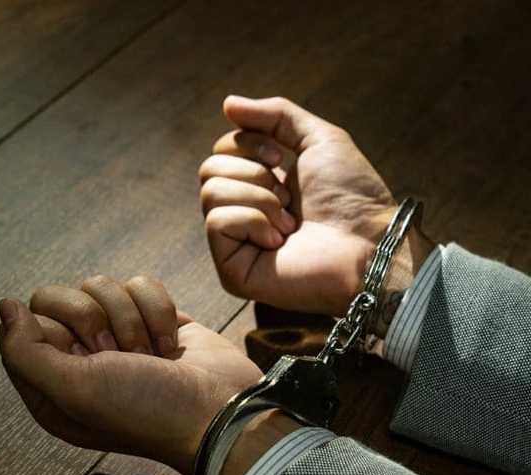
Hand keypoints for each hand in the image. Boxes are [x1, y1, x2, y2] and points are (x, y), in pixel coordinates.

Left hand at [0, 275, 264, 474]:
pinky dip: (159, 311)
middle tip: (119, 355)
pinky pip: (139, 283)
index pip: (26, 323)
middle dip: (97, 319)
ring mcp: (116, 336)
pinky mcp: (152, 319)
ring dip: (132, 319)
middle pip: (59, 296)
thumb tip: (5, 306)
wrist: (221, 412)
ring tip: (150, 356)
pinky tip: (171, 346)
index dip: (58, 329)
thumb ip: (24, 350)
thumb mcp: (72, 389)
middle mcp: (78, 359)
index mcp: (50, 384)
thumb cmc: (145, 409)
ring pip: (101, 285)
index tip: (87, 356)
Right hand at [199, 95, 399, 315]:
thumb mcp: (317, 139)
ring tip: (289, 222)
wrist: (368, 242)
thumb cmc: (352, 197)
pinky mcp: (230, 269)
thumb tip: (228, 103)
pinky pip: (217, 222)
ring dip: (259, 198)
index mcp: (259, 185)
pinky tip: (278, 241)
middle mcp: (242, 212)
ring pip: (211, 193)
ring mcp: (235, 243)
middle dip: (254, 173)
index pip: (221, 150)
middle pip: (209, 169)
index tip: (278, 157)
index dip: (247, 144)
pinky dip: (253, 221)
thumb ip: (275, 116)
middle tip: (287, 196)